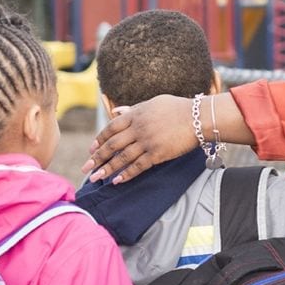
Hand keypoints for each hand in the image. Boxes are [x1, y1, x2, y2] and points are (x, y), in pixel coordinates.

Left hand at [82, 95, 197, 183]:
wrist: (198, 118)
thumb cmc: (177, 108)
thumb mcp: (152, 103)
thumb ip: (133, 109)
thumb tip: (116, 111)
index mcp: (135, 114)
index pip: (111, 128)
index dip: (100, 140)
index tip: (92, 150)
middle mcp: (138, 128)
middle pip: (112, 145)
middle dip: (97, 158)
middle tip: (86, 168)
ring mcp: (147, 142)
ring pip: (122, 158)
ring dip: (107, 169)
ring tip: (95, 179)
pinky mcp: (157, 154)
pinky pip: (138, 166)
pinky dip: (126, 174)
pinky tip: (117, 181)